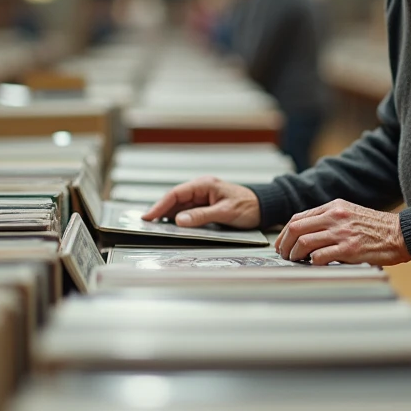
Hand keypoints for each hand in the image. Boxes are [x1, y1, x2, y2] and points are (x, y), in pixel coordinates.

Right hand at [141, 176, 260, 228]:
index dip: (160, 205)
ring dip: (168, 215)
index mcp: (205, 184)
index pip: (176, 193)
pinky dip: (178, 218)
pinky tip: (171, 225)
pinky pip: (188, 211)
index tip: (149, 216)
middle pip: (175, 199)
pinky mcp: (206, 206)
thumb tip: (179, 220)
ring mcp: (203, 197)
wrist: (264, 207)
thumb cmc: (249, 206)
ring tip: (154, 225)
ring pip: (180, 206)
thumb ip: (201, 216)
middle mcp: (201, 189)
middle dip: (160, 210)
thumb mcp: (225, 212)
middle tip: (146, 223)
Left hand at [274, 200, 410, 266]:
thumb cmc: (377, 227)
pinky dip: (312, 262)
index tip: (282, 244)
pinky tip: (314, 265)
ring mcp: (341, 233)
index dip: (285, 233)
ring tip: (296, 261)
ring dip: (295, 255)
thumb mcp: (350, 213)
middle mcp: (335, 217)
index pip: (298, 218)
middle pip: (296, 228)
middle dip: (284, 244)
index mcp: (334, 207)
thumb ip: (329, 219)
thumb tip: (306, 232)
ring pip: (304, 242)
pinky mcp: (349, 249)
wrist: (401, 234)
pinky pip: (320, 256)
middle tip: (284, 255)